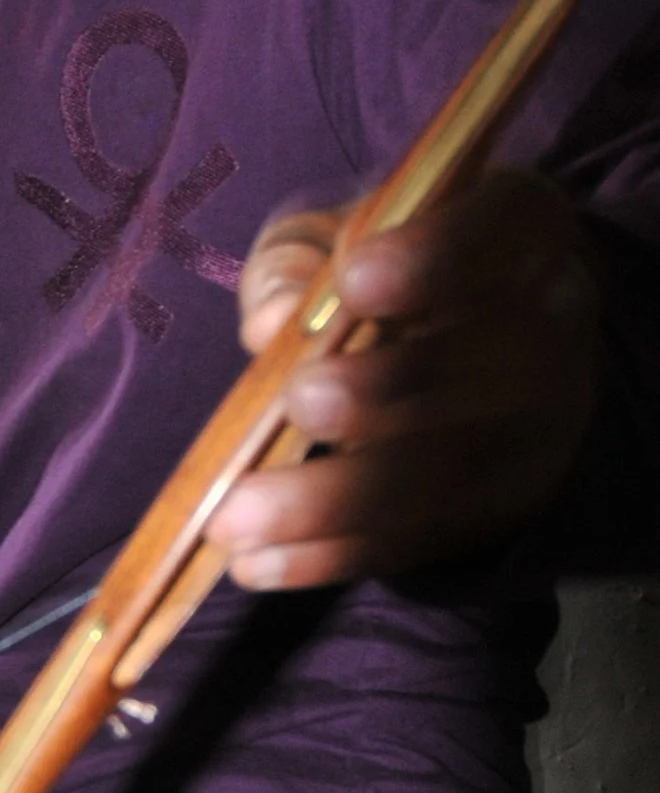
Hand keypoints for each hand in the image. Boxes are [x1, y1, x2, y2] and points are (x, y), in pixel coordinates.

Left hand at [210, 169, 600, 589]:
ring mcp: (542, 425)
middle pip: (496, 364)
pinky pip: (426, 536)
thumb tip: (271, 323)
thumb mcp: (329, 237)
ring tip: (237, 515)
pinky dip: (336, 554)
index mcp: (521, 230)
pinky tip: (259, 562)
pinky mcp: (507, 503)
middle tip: (298, 400)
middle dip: (392, 389)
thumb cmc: (382, 268)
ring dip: (338, 499)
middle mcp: (555, 324)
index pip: (503, 230)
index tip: (357, 280)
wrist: (456, 335)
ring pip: (453, 469)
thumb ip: (295, 264)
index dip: (437, 256)